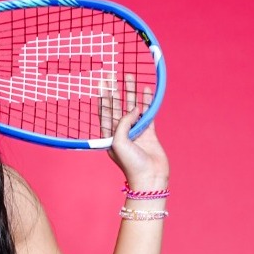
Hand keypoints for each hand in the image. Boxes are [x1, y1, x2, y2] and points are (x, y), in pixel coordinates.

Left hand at [100, 75, 168, 189]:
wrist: (150, 177)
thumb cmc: (130, 163)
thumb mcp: (119, 142)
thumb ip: (123, 123)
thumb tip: (134, 109)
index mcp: (109, 135)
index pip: (104, 111)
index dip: (103, 96)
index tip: (102, 82)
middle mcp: (121, 131)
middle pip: (117, 105)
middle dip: (115, 90)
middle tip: (114, 75)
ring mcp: (135, 131)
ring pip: (133, 106)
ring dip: (131, 92)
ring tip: (131, 77)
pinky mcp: (149, 132)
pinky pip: (147, 112)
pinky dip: (147, 101)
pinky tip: (146, 90)